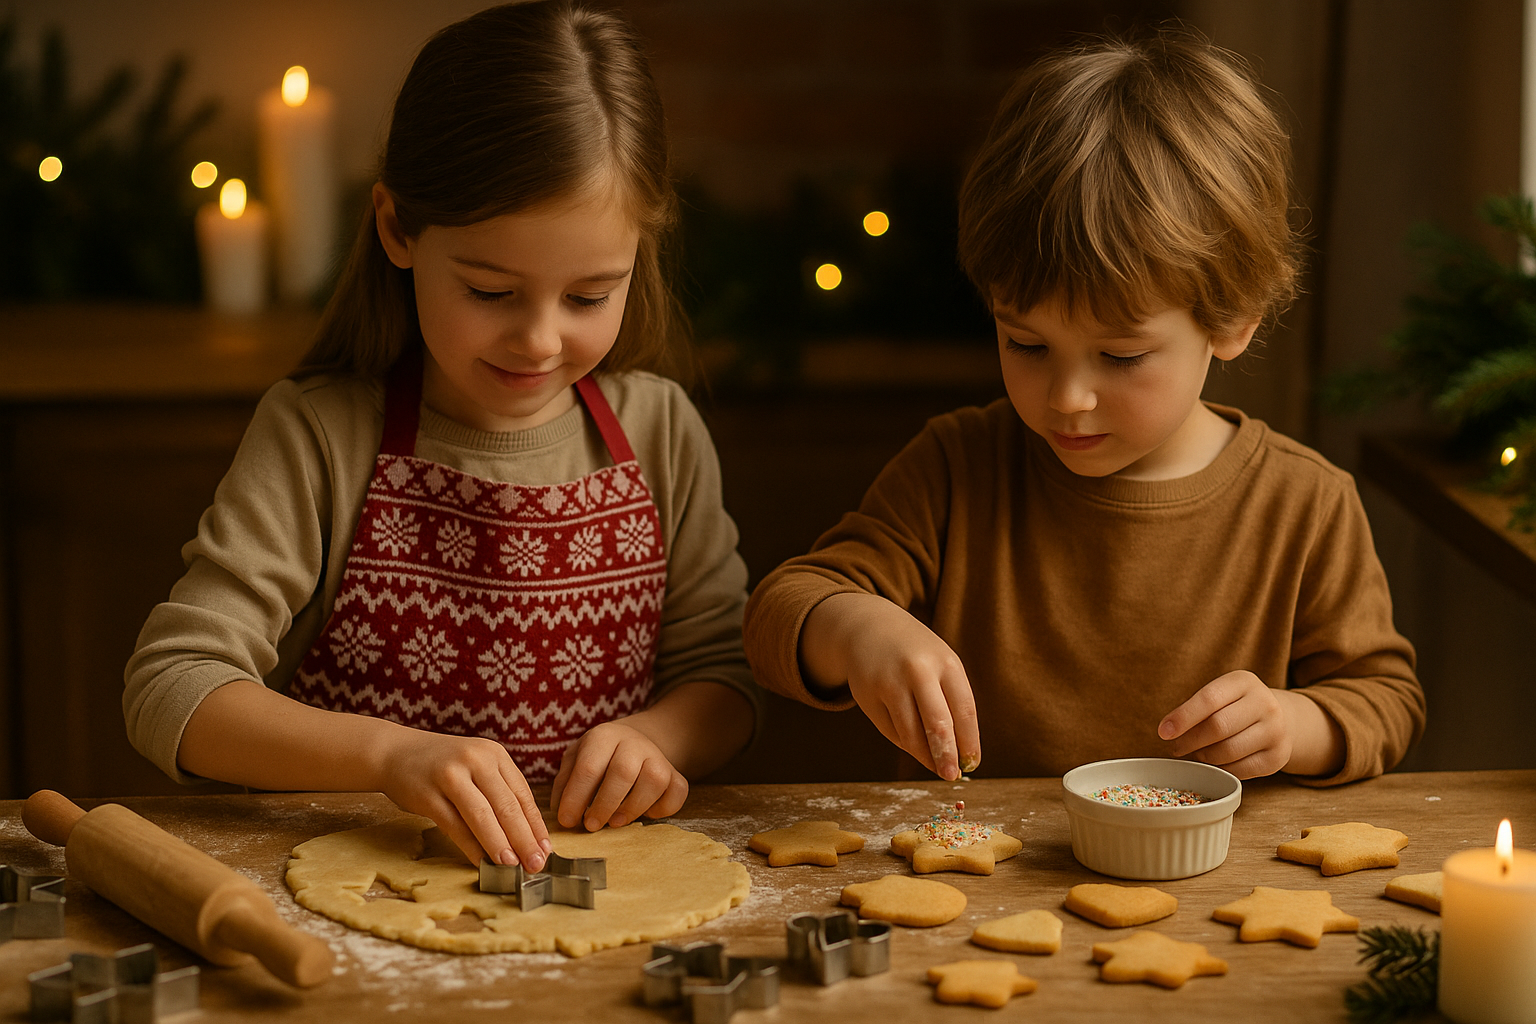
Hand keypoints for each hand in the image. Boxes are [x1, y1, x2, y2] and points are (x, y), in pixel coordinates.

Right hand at [376, 727, 550, 870]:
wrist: (395, 753)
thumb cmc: (443, 766)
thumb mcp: (477, 767)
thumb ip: (499, 793)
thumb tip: (526, 836)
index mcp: (494, 754)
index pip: (522, 794)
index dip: (536, 825)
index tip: (546, 849)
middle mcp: (475, 760)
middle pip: (506, 806)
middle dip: (524, 839)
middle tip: (536, 864)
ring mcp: (450, 775)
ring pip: (482, 816)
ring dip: (499, 845)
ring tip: (512, 866)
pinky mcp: (428, 794)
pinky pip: (454, 826)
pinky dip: (470, 847)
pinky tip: (480, 862)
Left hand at [549, 717, 688, 830]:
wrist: (635, 740)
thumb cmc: (598, 757)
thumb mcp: (575, 759)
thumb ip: (564, 783)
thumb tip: (561, 814)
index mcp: (603, 736)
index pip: (589, 767)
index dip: (576, 797)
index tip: (567, 821)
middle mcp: (633, 742)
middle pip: (623, 772)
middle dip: (604, 804)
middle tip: (591, 825)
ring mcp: (657, 757)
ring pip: (654, 781)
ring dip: (633, 808)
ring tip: (615, 822)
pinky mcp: (675, 774)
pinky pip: (677, 792)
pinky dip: (663, 808)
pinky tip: (645, 813)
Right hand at [801, 593, 979, 780]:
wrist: (869, 627)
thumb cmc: (917, 654)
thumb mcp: (941, 665)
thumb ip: (952, 703)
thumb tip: (957, 756)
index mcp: (946, 663)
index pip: (964, 710)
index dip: (969, 742)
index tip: (972, 764)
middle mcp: (918, 671)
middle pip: (937, 724)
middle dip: (946, 756)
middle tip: (951, 776)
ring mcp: (889, 682)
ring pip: (910, 733)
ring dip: (923, 755)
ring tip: (934, 766)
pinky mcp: (867, 694)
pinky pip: (890, 730)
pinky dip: (904, 742)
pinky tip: (912, 743)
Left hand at [1158, 670, 1342, 778]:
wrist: (1282, 720)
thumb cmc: (1237, 707)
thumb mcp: (1222, 695)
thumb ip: (1198, 708)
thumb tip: (1169, 731)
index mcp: (1244, 682)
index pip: (1209, 699)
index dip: (1183, 717)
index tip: (1164, 731)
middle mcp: (1265, 704)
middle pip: (1218, 727)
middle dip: (1190, 741)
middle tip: (1176, 747)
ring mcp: (1275, 731)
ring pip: (1227, 751)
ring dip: (1203, 757)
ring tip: (1194, 755)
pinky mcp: (1278, 757)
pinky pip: (1240, 769)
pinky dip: (1221, 769)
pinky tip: (1214, 764)